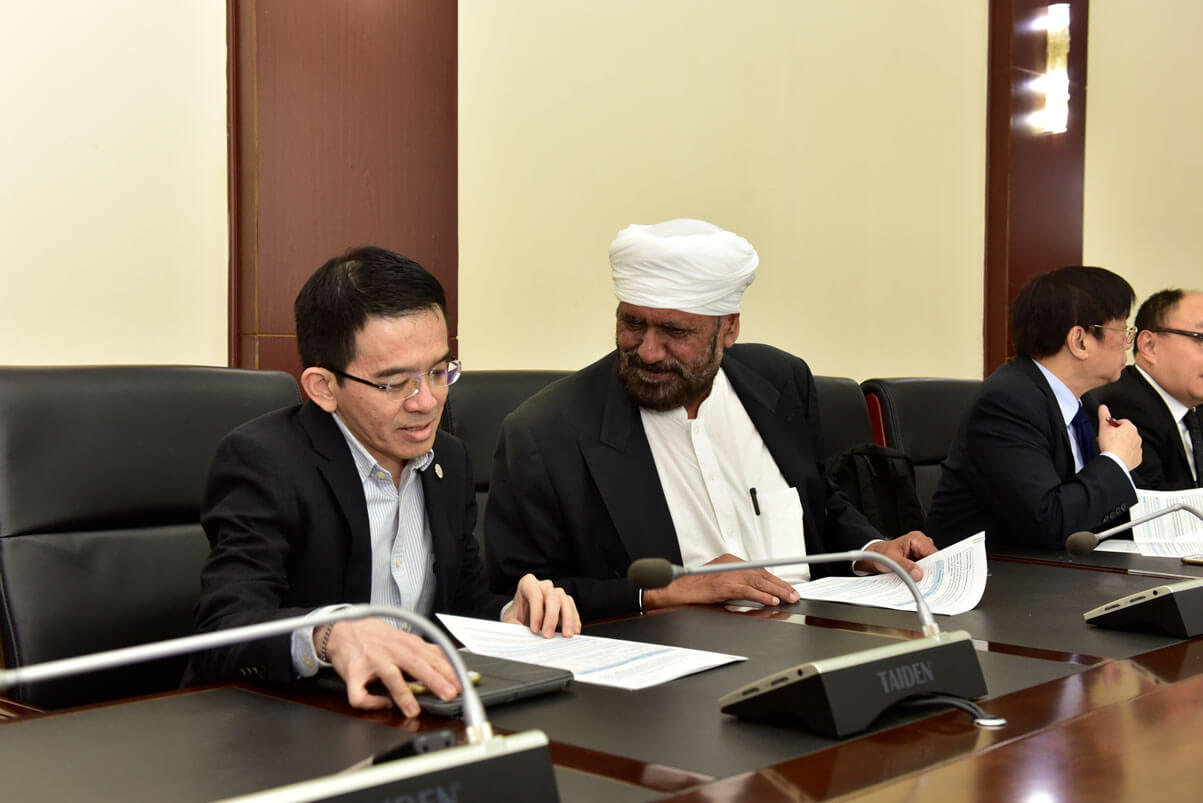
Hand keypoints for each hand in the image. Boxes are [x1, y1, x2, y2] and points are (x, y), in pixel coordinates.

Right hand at [321, 618, 459, 716]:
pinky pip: (360, 692)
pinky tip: (382, 704)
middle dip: (434, 680)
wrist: (342, 628)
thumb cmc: (375, 636)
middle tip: (449, 694)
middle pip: (416, 664)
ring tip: (415, 711)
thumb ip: (424, 648)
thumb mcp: (403, 637)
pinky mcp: (353, 673)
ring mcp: (372, 662)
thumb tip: (449, 659)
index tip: (461, 683)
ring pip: (390, 678)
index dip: (447, 670)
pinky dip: (371, 701)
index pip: (431, 656)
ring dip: (403, 695)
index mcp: (405, 643)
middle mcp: (391, 651)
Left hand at [503, 574, 580, 637]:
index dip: (536, 612)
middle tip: (547, 635)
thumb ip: (512, 625)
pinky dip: (574, 622)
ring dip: (567, 619)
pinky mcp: (567, 604)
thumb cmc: (516, 617)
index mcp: (528, 584)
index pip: (535, 593)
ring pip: (566, 601)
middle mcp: (544, 586)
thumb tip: (518, 632)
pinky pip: (573, 610)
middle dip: (551, 617)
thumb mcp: (509, 621)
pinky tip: (573, 633)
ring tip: (565, 635)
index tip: (534, 629)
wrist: (524, 620)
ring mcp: (557, 594)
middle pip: (553, 596)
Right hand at [641, 553, 799, 610]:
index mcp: (730, 561)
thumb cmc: (694, 587)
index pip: (758, 569)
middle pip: (762, 574)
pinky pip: (747, 590)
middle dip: (781, 585)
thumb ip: (736, 584)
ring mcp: (727, 574)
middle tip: (794, 594)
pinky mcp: (723, 586)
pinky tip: (772, 600)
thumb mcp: (719, 582)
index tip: (787, 587)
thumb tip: (756, 593)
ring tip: (789, 598)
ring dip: (777, 590)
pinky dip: (761, 595)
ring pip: (758, 581)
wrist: (676, 589)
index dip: (775, 579)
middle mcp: (731, 564)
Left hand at [857, 532, 936, 580]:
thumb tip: (918, 574)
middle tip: (932, 584)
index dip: (937, 564)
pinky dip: (924, 577)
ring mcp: (922, 553)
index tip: (938, 577)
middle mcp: (922, 544)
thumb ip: (905, 566)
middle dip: (933, 572)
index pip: (932, 552)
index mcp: (916, 538)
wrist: (874, 557)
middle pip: (934, 560)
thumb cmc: (881, 554)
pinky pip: (926, 570)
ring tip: (925, 585)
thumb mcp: (891, 560)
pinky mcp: (920, 561)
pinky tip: (922, 584)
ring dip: (928, 575)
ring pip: (932, 566)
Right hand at [1097, 404, 1141, 469]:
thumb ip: (1103, 415)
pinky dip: (1125, 454)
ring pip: (1128, 443)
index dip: (1112, 426)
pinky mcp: (1137, 458)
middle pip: (1125, 433)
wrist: (1115, 462)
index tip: (1107, 430)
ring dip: (1121, 444)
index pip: (1121, 422)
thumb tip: (1103, 407)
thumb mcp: (1103, 427)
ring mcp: (1138, 448)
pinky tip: (1117, 455)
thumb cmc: (1110, 445)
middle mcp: (1137, 437)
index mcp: (1130, 428)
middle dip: (1116, 435)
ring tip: (1111, 448)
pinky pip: (1131, 454)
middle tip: (1106, 440)